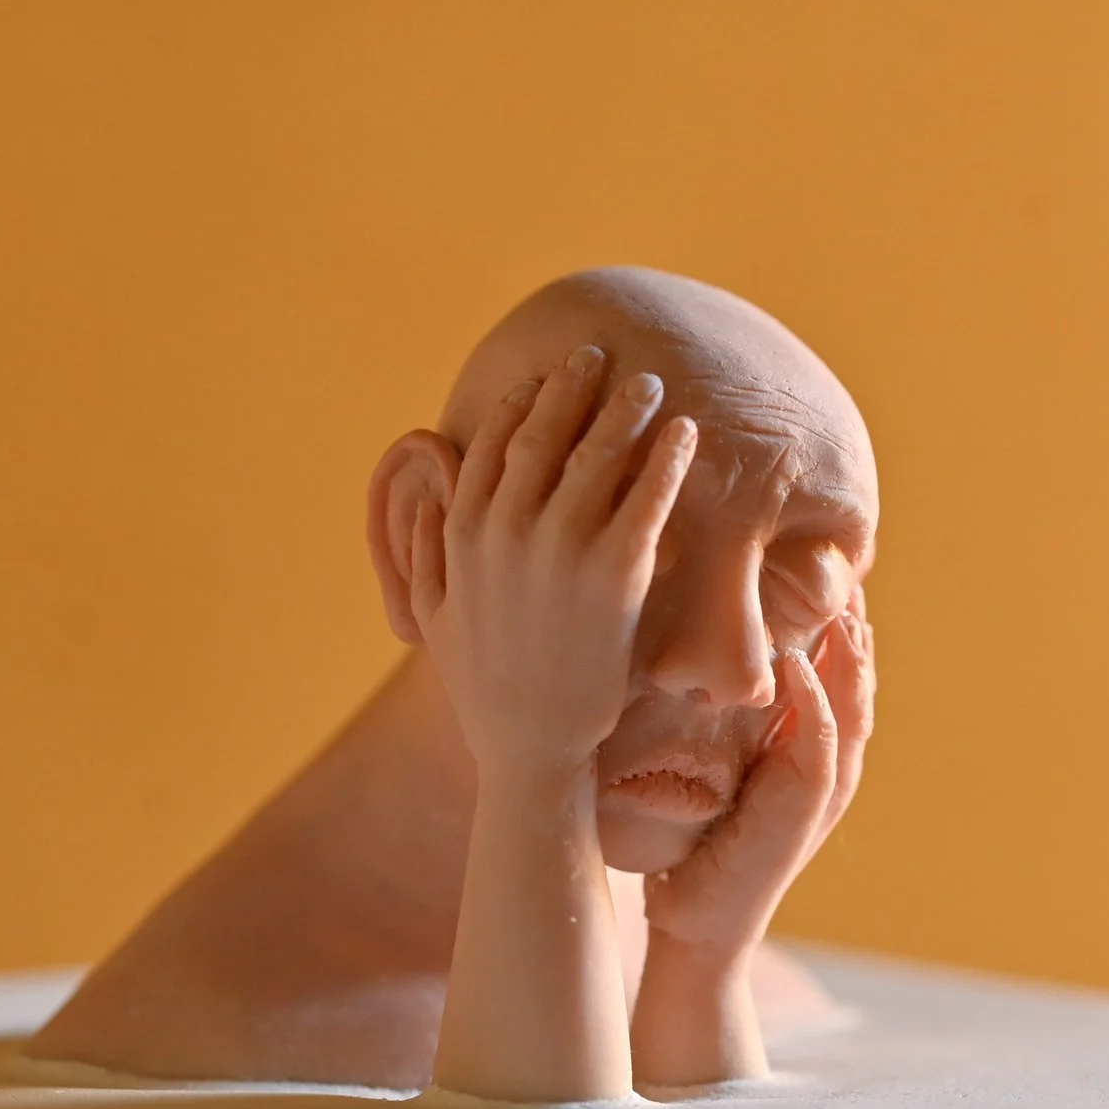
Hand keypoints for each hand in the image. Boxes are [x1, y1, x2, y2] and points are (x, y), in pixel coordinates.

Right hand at [411, 344, 698, 785]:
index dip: (521, 403)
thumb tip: (427, 496)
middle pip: (546, 433)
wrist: (532, 749)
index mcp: (462, 533)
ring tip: (650, 386)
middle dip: (575, 387)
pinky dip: (666, 458)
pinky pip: (647, 498)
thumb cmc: (484, 688)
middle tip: (602, 358)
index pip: (492, 444)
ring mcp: (561, 548)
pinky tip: (685, 434)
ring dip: (626, 410)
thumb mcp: (432, 616)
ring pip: (598, 455)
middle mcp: (507, 530)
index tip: (543, 380)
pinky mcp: (615, 575)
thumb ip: (424, 551)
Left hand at [642, 587, 876, 953]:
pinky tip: (801, 664)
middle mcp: (828, 765)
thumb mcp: (709, 769)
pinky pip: (821, 741)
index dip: (836, 625)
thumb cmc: (693, 843)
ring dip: (850, 653)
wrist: (694, 920)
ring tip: (843, 602)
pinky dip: (817, 701)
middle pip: (858, 679)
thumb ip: (722, 722)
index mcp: (809, 751)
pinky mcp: (806, 807)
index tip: (821, 572)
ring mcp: (824, 786)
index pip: (836, 673)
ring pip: (853, 704)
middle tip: (846, 570)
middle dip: (855, 626)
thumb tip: (693, 663)